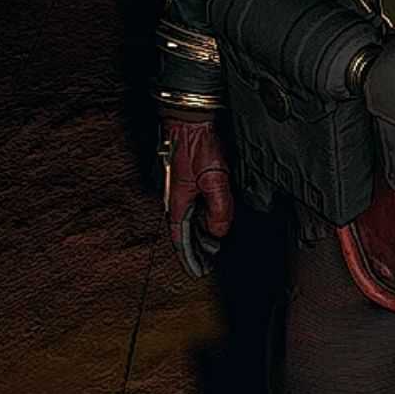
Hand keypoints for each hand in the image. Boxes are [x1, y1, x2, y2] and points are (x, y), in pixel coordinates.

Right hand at [161, 116, 235, 277]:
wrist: (189, 121)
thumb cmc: (197, 146)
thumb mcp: (214, 179)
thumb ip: (219, 207)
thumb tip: (219, 232)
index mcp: (178, 204)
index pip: (181, 239)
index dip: (189, 257)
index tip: (197, 272)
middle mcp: (176, 199)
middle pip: (185, 231)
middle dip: (197, 247)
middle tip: (210, 260)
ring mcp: (181, 190)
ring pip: (190, 218)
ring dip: (201, 232)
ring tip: (214, 242)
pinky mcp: (188, 180)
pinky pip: (194, 205)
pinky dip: (203, 216)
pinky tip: (212, 216)